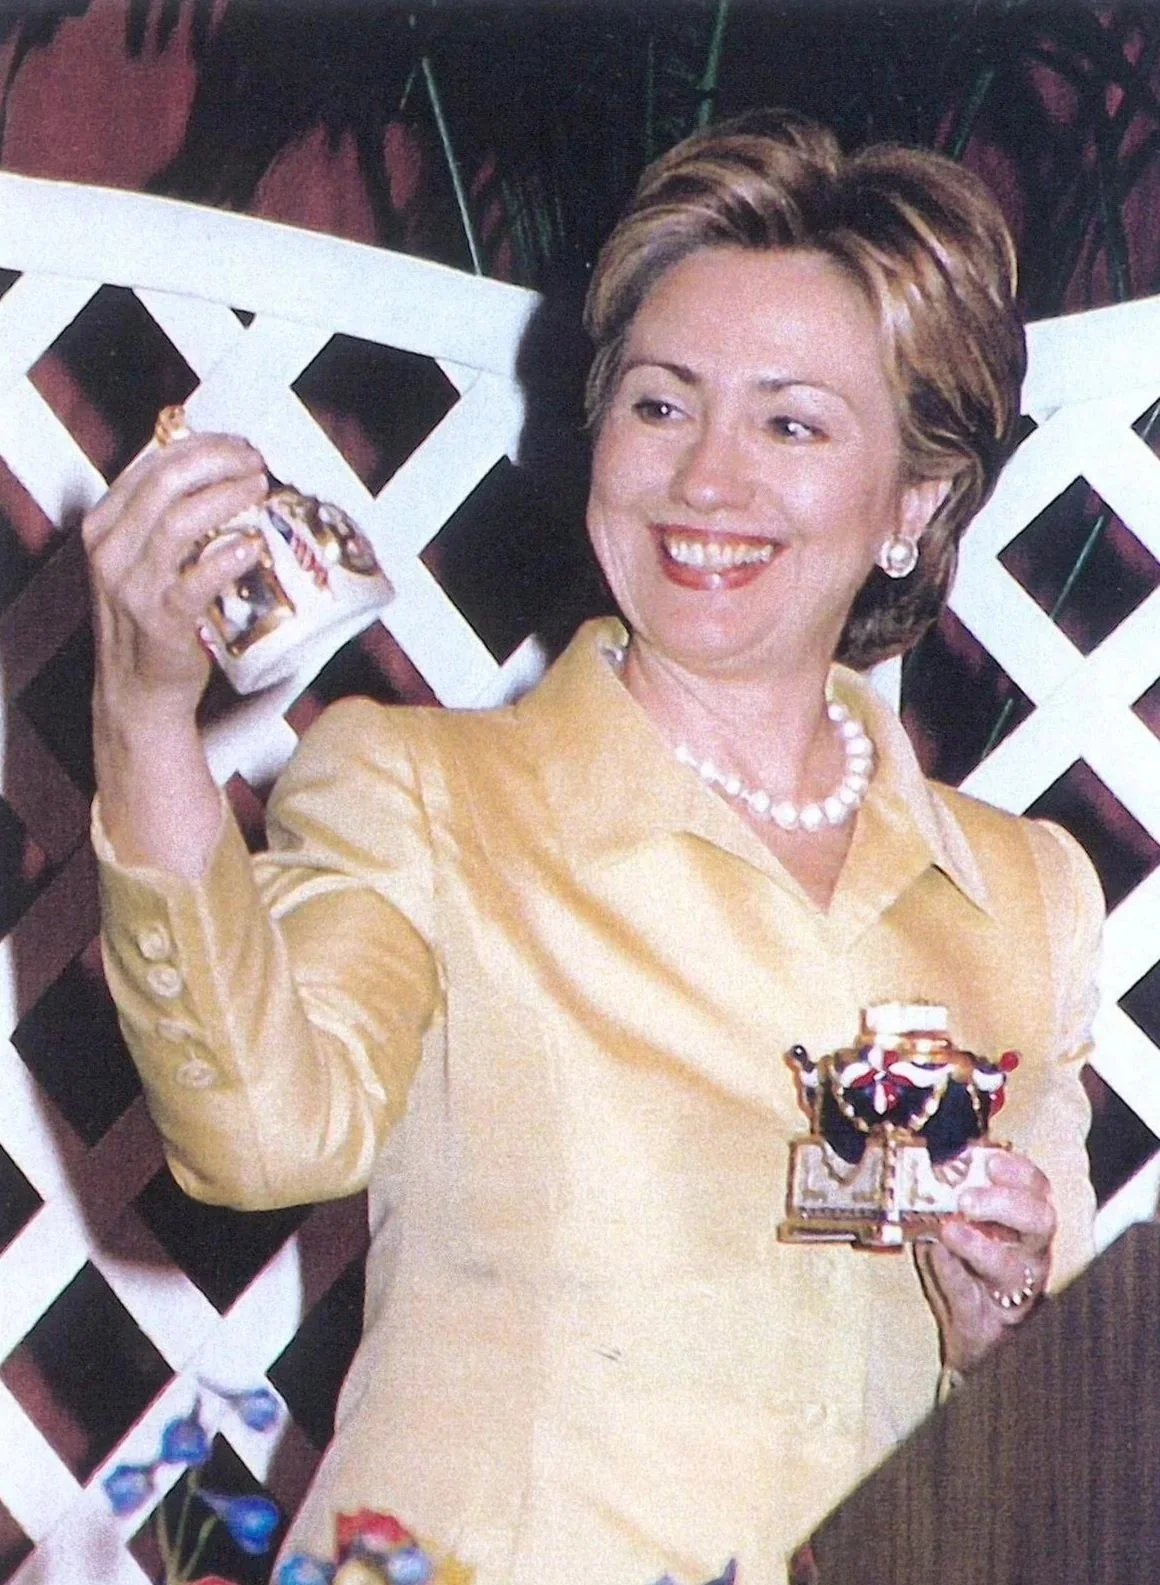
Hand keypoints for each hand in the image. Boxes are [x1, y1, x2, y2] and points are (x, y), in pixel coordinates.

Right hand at [84, 432, 268, 873]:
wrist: (139, 691)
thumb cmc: (152, 620)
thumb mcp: (144, 561)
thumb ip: (169, 521)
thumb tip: (227, 477)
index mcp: (106, 526)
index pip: (151, 466)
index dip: (201, 447)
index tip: (239, 445)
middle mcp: (112, 551)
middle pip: (165, 484)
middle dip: (217, 463)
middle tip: (256, 463)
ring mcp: (133, 587)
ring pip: (177, 523)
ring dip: (225, 499)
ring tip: (259, 489)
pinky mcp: (161, 622)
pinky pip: (194, 582)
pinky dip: (225, 559)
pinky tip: (251, 546)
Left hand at [918, 1149, 1054, 1373]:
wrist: (972, 1330)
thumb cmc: (969, 1265)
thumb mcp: (962, 1223)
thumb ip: (954, 1197)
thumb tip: (935, 1167)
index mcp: (1027, 1221)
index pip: (1038, 1188)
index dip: (1019, 1171)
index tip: (992, 1161)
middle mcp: (1031, 1253)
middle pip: (1039, 1222)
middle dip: (1005, 1204)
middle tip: (967, 1199)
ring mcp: (1014, 1289)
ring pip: (1010, 1267)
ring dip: (978, 1246)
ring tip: (950, 1229)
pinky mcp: (990, 1320)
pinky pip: (969, 1296)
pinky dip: (950, 1273)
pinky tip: (937, 1255)